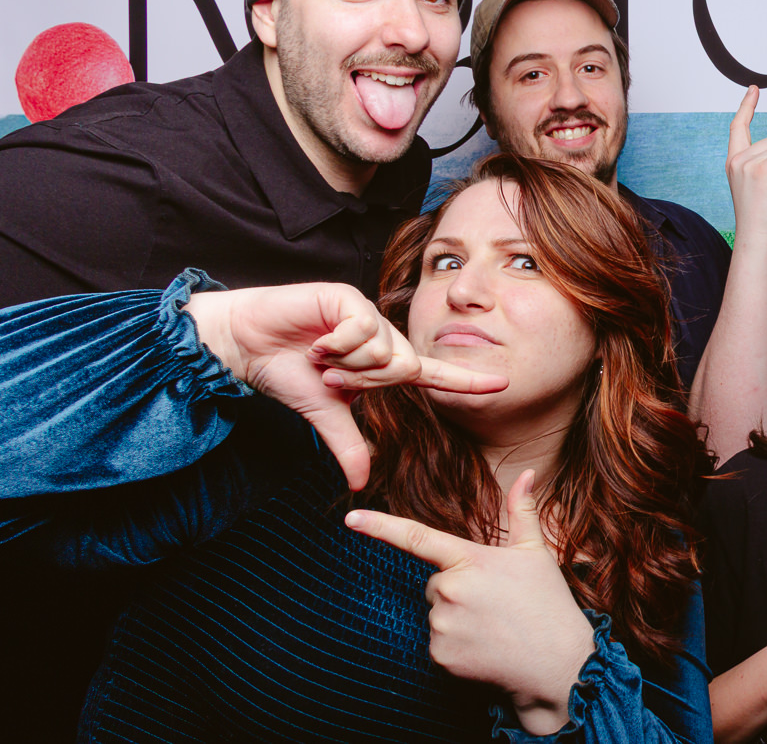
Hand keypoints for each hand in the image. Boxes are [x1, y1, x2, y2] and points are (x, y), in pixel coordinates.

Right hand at [184, 284, 506, 489]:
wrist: (246, 343)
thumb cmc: (286, 371)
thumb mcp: (324, 414)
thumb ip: (348, 444)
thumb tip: (361, 484)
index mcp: (381, 363)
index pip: (432, 374)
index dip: (467, 379)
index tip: (503, 383)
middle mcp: (382, 337)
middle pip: (403, 367)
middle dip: (364, 381)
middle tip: (331, 375)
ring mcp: (367, 315)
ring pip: (385, 349)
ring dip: (349, 362)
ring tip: (320, 354)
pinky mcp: (348, 298)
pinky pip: (363, 328)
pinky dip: (338, 341)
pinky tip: (317, 338)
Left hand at [347, 471, 594, 734]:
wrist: (558, 663)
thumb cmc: (548, 602)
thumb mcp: (536, 552)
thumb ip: (523, 509)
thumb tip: (526, 473)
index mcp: (470, 560)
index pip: (417, 537)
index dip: (380, 526)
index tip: (351, 517)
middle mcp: (450, 590)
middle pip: (435, 584)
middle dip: (457, 590)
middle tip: (494, 602)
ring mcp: (442, 625)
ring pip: (436, 613)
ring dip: (457, 618)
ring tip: (493, 626)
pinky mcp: (440, 655)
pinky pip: (437, 642)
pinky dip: (456, 645)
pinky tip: (485, 646)